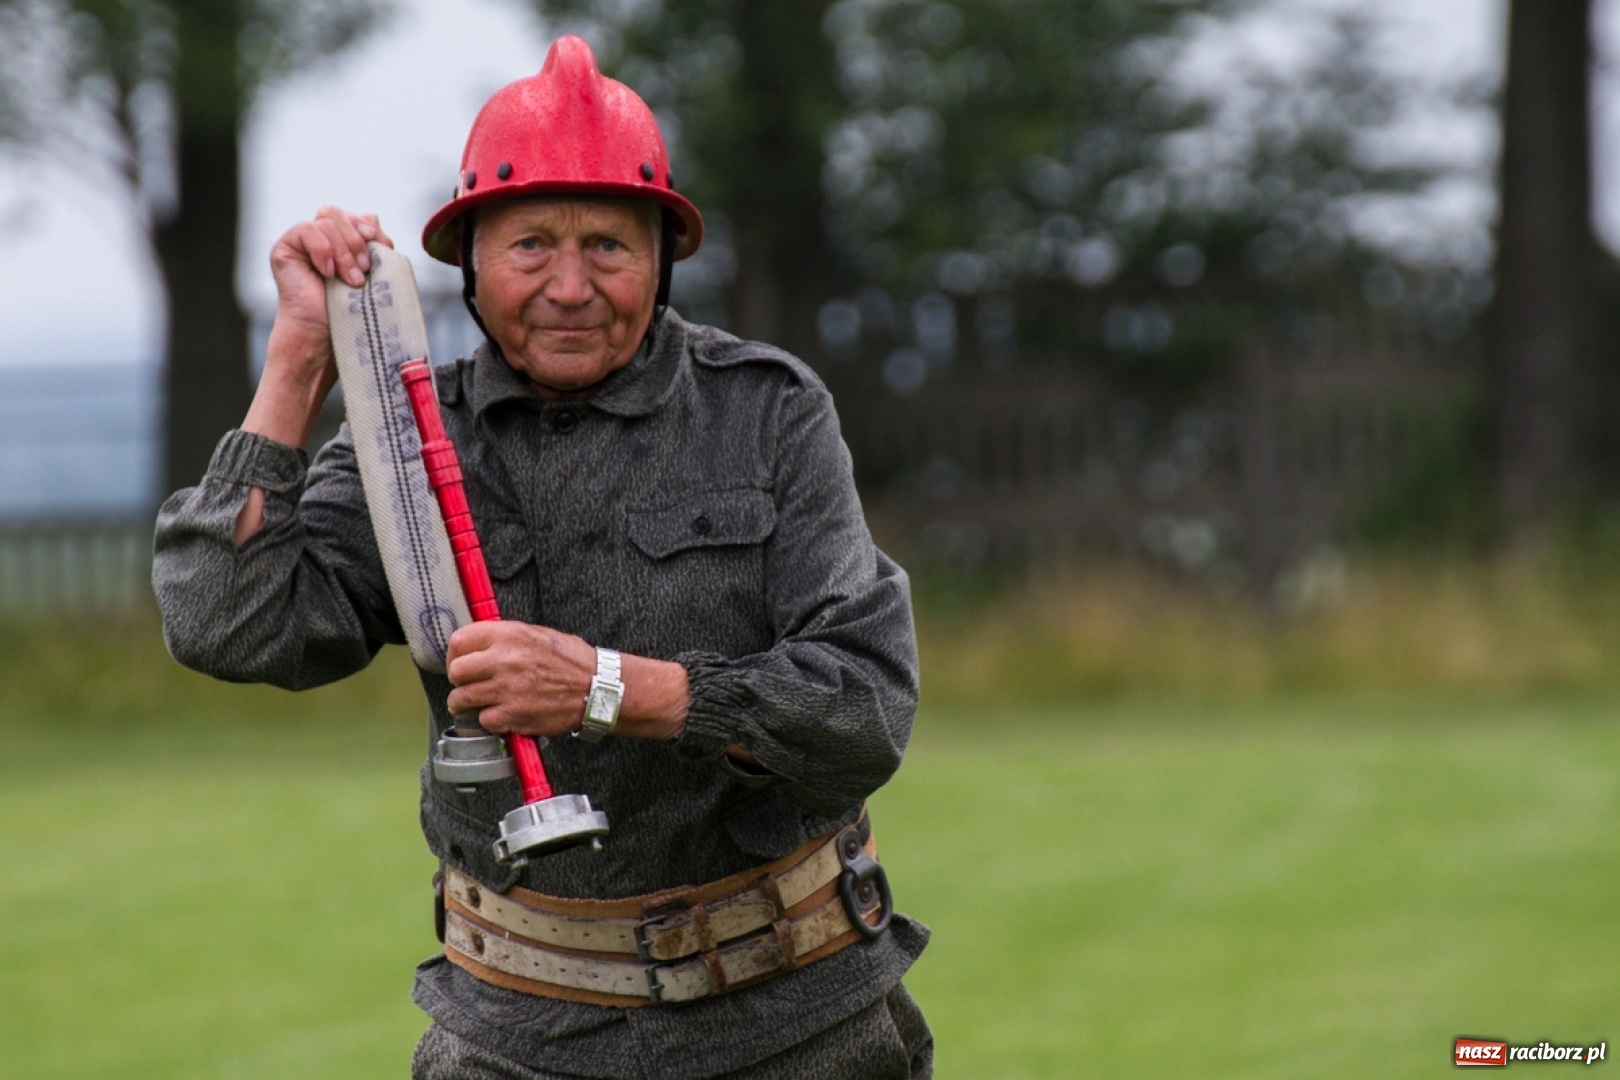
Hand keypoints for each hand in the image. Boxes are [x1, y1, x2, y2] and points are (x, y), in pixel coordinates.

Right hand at [264, 206, 393, 387]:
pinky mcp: (284, 249)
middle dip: (356, 240)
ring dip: (343, 251)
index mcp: (342, 242)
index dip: (368, 228)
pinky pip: (305, 229)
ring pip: (326, 221)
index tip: (380, 247)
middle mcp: (320, 239)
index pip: (355, 216)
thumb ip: (375, 244)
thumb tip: (371, 215)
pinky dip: (322, 249)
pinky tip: (326, 272)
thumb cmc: (353, 311)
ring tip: (349, 280)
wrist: (327, 336)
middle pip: (338, 213)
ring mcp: (301, 243)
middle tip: (364, 271)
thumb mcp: (374, 273)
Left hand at [445, 621, 594, 738]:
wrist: (598, 688)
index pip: (460, 640)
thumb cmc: (572, 661)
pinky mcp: (513, 715)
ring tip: (475, 704)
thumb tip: (478, 644)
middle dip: (458, 681)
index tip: (459, 663)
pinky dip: (490, 721)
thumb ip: (505, 638)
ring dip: (465, 704)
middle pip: (456, 672)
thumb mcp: (538, 634)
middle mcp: (504, 660)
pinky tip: (501, 715)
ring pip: (461, 699)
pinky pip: (483, 720)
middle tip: (467, 685)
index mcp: (509, 635)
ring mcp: (507, 689)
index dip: (455, 654)